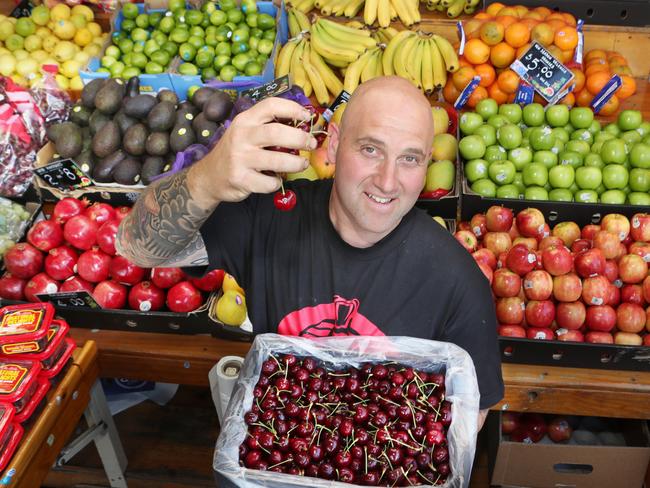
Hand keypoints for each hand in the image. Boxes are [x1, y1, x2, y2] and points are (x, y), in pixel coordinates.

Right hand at [189, 97, 317, 206]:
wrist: (209, 176)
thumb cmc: (236, 151)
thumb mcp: (246, 131)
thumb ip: (268, 125)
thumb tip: (302, 122)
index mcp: (245, 120)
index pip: (271, 106)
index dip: (293, 108)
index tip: (307, 116)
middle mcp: (241, 136)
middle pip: (277, 133)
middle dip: (300, 138)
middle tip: (311, 144)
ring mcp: (240, 158)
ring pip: (277, 160)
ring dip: (296, 163)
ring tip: (302, 163)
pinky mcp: (241, 179)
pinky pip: (268, 182)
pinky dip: (277, 183)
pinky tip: (274, 180)